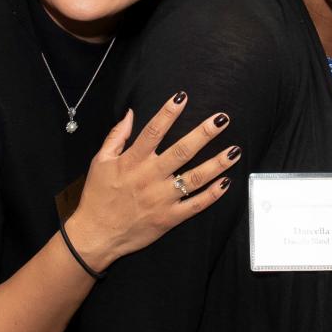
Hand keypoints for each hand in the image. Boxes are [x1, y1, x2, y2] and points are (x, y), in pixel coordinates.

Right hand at [66, 95, 239, 271]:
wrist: (96, 235)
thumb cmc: (98, 196)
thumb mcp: (100, 162)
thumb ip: (117, 136)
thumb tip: (131, 113)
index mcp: (132, 162)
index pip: (153, 132)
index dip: (167, 113)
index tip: (182, 96)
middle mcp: (150, 178)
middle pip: (182, 151)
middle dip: (204, 134)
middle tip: (222, 119)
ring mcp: (162, 199)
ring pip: (195, 178)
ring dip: (217, 164)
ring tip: (235, 151)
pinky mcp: (169, 218)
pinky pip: (195, 206)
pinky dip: (212, 195)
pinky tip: (226, 182)